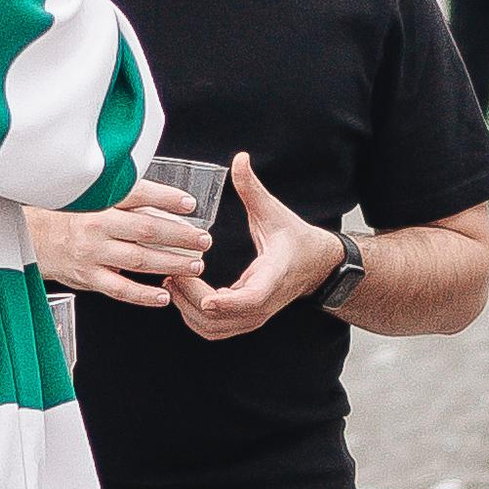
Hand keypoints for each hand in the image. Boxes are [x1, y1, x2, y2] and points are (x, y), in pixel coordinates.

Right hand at [26, 186, 209, 312]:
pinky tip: (164, 295)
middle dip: (180, 236)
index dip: (166, 199)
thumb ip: (124, 200)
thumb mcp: (92, 198)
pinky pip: (120, 289)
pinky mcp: (88, 277)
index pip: (137, 195)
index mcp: (99, 200)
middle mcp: (97, 225)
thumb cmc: (70, 216)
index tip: (190, 205)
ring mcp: (92, 253)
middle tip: (203, 240)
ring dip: (171, 263)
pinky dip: (144, 294)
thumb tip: (168, 205)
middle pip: (146, 229)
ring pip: (139, 260)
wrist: (33, 237)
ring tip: (195, 265)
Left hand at [169, 151, 344, 341]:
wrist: (317, 266)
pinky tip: (181, 292)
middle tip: (171, 272)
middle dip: (191, 299)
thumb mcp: (274, 212)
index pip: (251, 300)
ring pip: (213, 329)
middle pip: (221, 319)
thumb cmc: (296, 240)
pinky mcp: (245, 319)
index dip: (226, 302)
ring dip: (188, 310)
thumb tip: (240, 159)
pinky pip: (214, 328)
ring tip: (171, 282)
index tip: (206, 297)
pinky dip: (193, 316)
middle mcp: (263, 304)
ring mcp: (254, 316)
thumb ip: (253, 188)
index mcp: (274, 277)